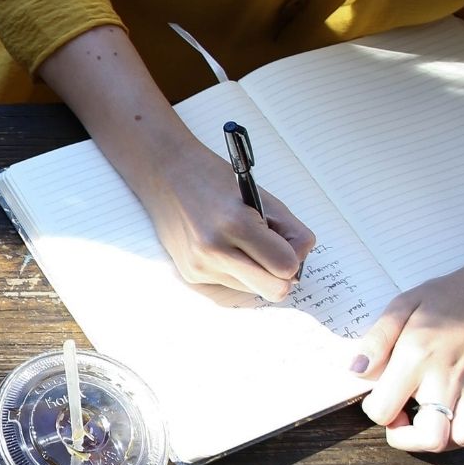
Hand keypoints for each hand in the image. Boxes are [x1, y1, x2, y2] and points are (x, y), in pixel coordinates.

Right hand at [135, 148, 317, 301]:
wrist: (165, 174)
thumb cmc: (215, 179)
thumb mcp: (261, 197)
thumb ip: (290, 231)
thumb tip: (298, 265)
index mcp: (235, 224)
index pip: (286, 266)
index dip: (293, 257)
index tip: (287, 243)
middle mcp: (214, 251)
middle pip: (274, 290)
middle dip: (280, 274)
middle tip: (273, 252)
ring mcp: (200, 266)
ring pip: (253, 289)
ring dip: (255, 271)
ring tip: (239, 242)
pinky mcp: (190, 274)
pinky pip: (231, 284)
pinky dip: (234, 269)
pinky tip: (220, 245)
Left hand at [353, 259, 463, 451]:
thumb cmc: (449, 296)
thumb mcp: (403, 304)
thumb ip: (377, 339)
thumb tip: (356, 371)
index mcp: (417, 358)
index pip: (384, 410)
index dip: (374, 410)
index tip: (377, 395)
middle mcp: (445, 379)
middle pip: (431, 438)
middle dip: (407, 439)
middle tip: (401, 416)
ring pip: (462, 438)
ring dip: (439, 438)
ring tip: (425, 418)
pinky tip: (451, 414)